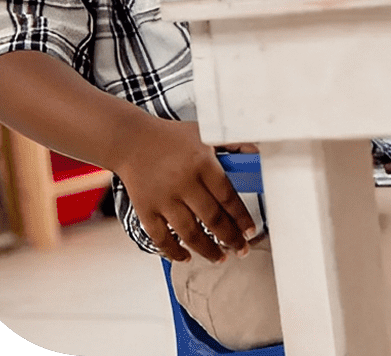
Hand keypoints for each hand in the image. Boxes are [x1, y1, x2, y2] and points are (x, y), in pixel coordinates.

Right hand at [115, 116, 256, 263]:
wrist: (133, 140)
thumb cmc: (172, 137)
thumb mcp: (205, 132)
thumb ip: (233, 143)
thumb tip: (257, 154)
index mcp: (202, 163)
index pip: (228, 197)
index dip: (241, 218)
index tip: (250, 231)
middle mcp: (184, 183)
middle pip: (212, 219)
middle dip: (230, 238)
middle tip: (241, 250)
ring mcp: (164, 199)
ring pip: (190, 233)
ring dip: (208, 250)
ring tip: (220, 257)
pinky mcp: (146, 210)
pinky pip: (162, 238)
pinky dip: (175, 251)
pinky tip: (187, 256)